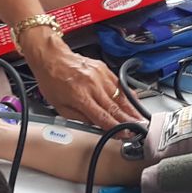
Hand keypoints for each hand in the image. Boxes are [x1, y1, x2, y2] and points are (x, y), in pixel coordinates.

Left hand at [22, 30, 140, 129]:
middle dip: (129, 120)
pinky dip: (126, 93)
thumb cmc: (52, 80)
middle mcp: (92, 85)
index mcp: (80, 97)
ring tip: (139, 117)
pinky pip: (118, 83)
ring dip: (131, 108)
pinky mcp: (103, 68)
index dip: (117, 128)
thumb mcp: (60, 107)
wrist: (52, 57)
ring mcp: (99, 75)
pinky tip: (132, 100)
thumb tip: (96, 125)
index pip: (103, 117)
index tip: (125, 134)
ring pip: (120, 95)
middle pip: (115, 107)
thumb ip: (80, 118)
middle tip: (139, 128)